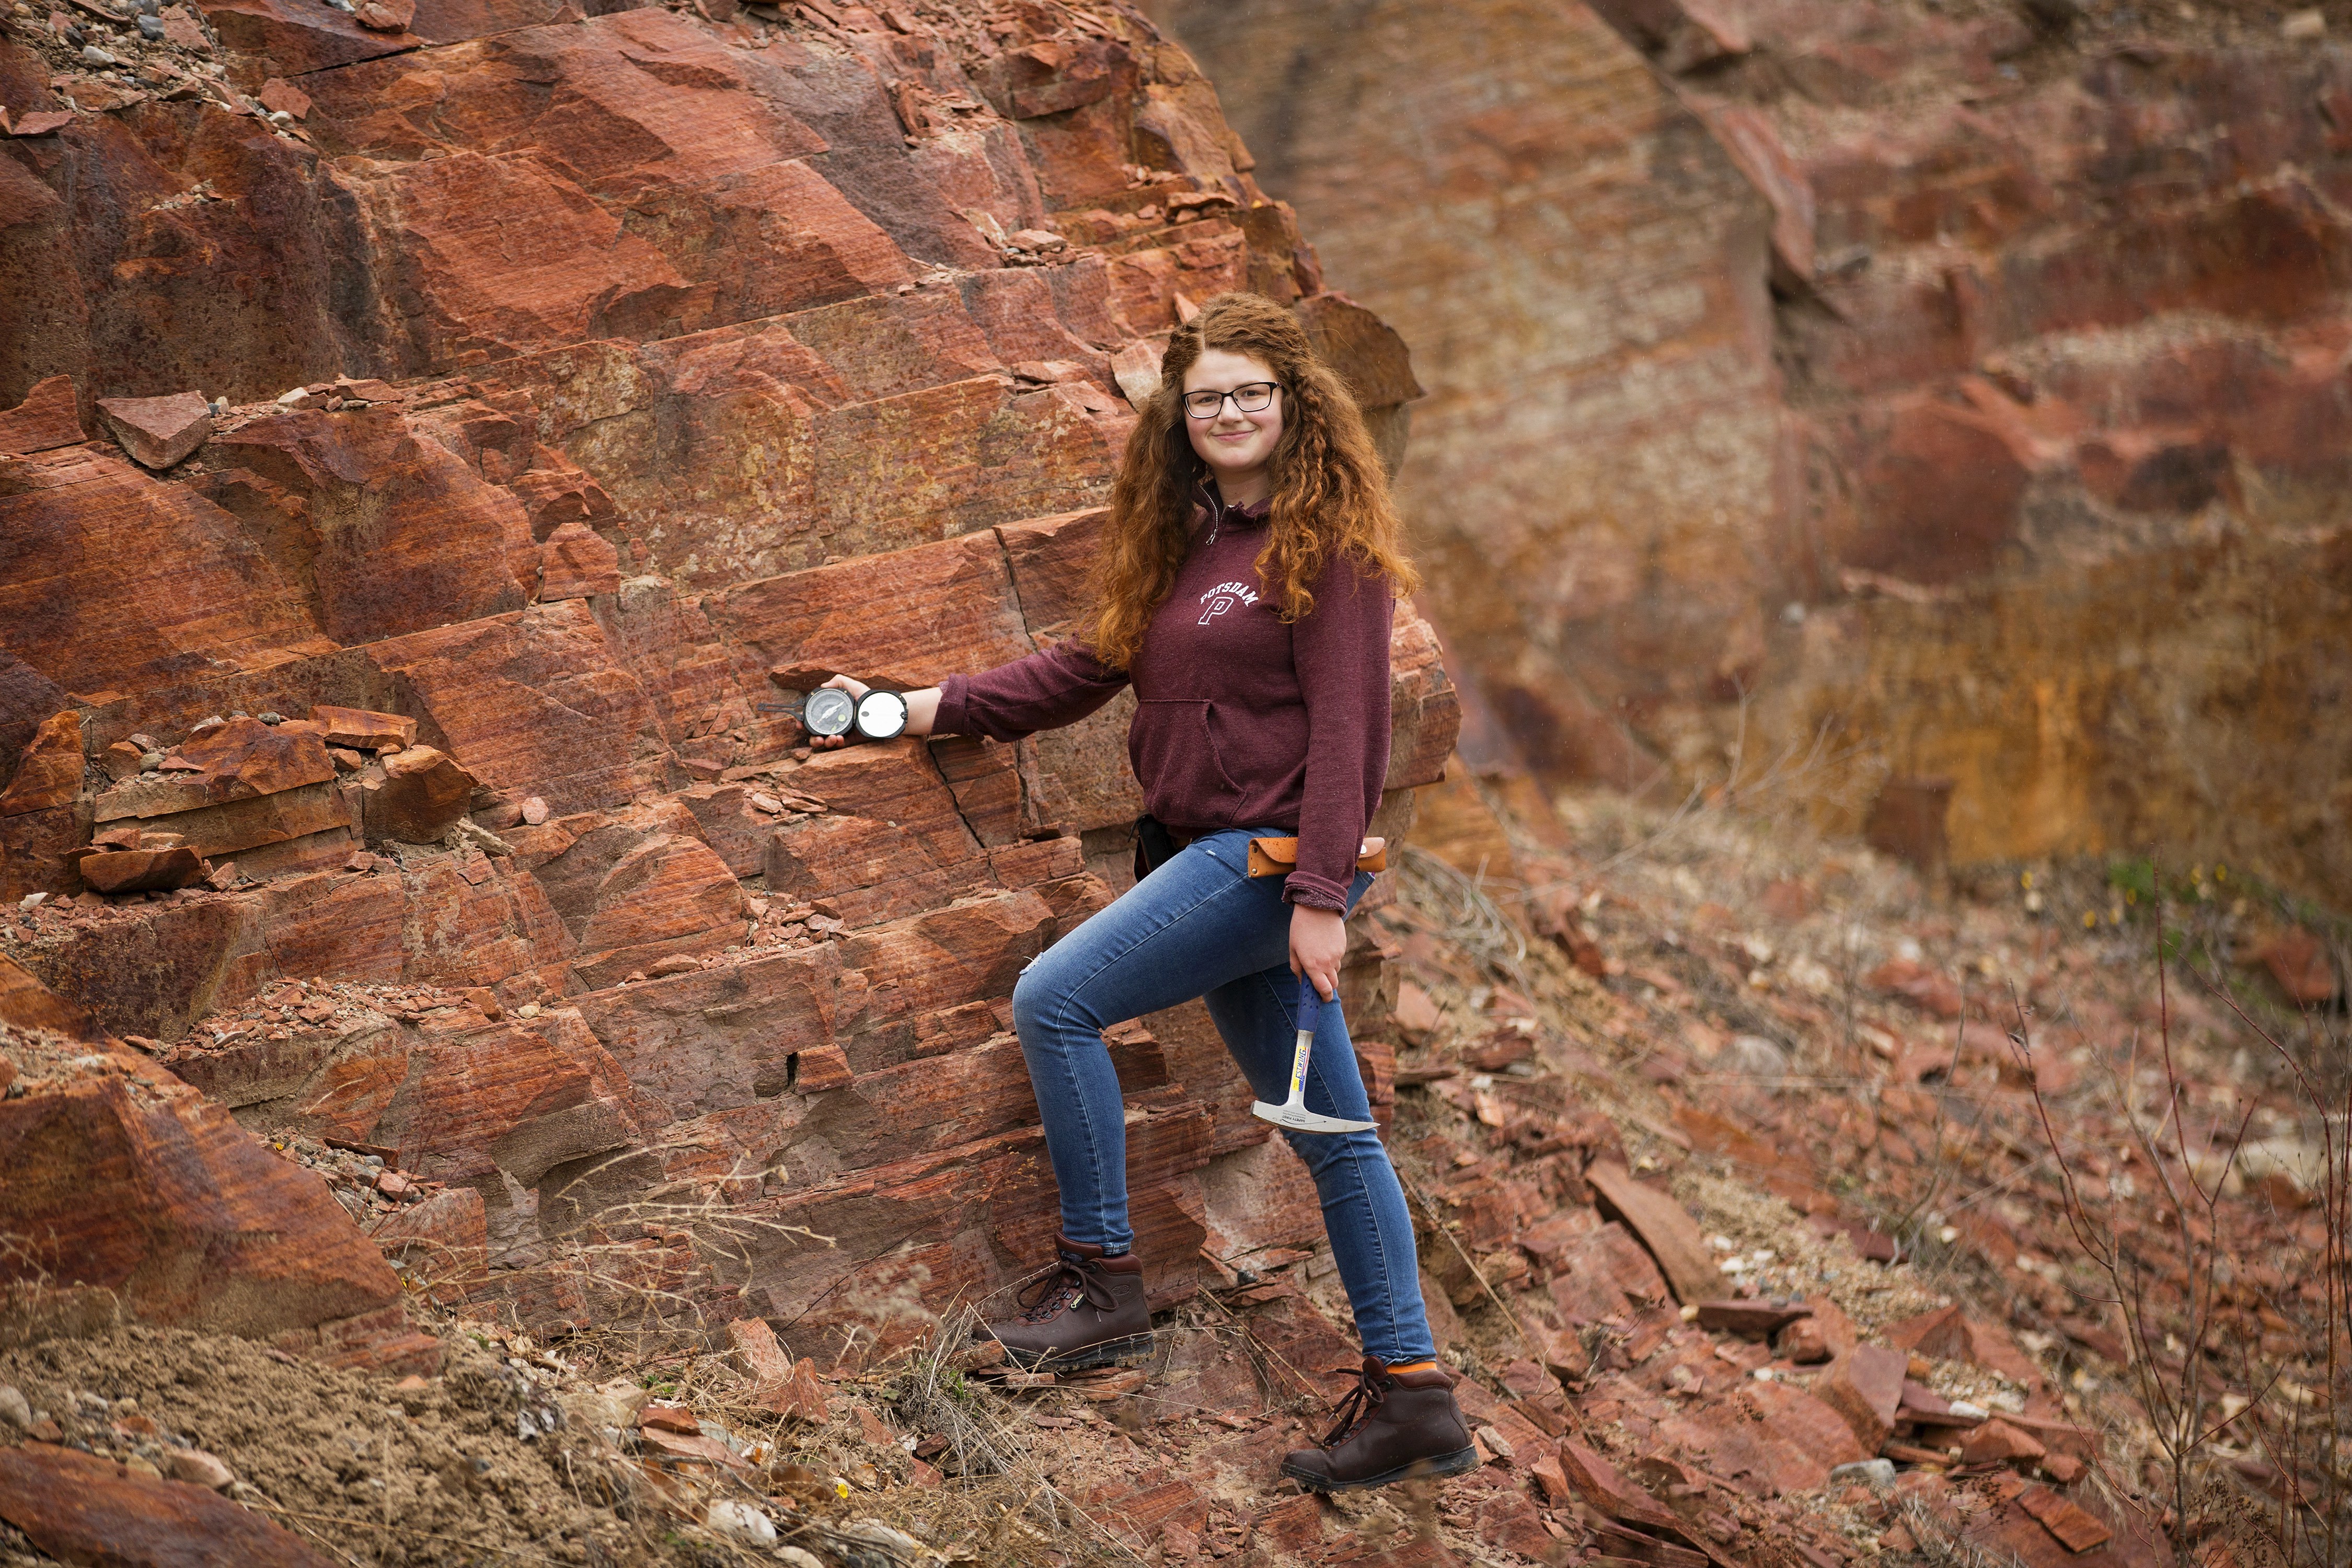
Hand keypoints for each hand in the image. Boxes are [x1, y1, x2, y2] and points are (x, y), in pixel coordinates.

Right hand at [805, 676, 942, 749]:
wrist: (881, 709)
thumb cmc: (868, 697)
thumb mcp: (852, 685)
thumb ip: (838, 681)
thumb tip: (823, 685)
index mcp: (831, 712)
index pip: (813, 718)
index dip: (804, 721)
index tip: (799, 723)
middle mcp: (834, 723)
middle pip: (816, 734)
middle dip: (812, 737)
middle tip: (814, 737)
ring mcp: (841, 733)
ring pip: (825, 743)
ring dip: (822, 743)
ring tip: (829, 739)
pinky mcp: (850, 741)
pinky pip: (838, 746)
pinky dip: (836, 743)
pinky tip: (838, 738)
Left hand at [1288, 904, 1346, 999]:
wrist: (1317, 907)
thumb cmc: (1301, 928)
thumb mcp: (1293, 949)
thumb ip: (1297, 968)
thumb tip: (1301, 981)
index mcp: (1313, 965)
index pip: (1323, 990)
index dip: (1323, 998)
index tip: (1321, 999)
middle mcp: (1327, 963)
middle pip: (1333, 985)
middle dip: (1327, 987)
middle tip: (1319, 982)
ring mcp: (1337, 955)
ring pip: (1336, 971)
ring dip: (1329, 971)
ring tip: (1318, 956)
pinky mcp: (1343, 947)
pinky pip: (1338, 958)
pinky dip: (1332, 957)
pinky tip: (1324, 945)